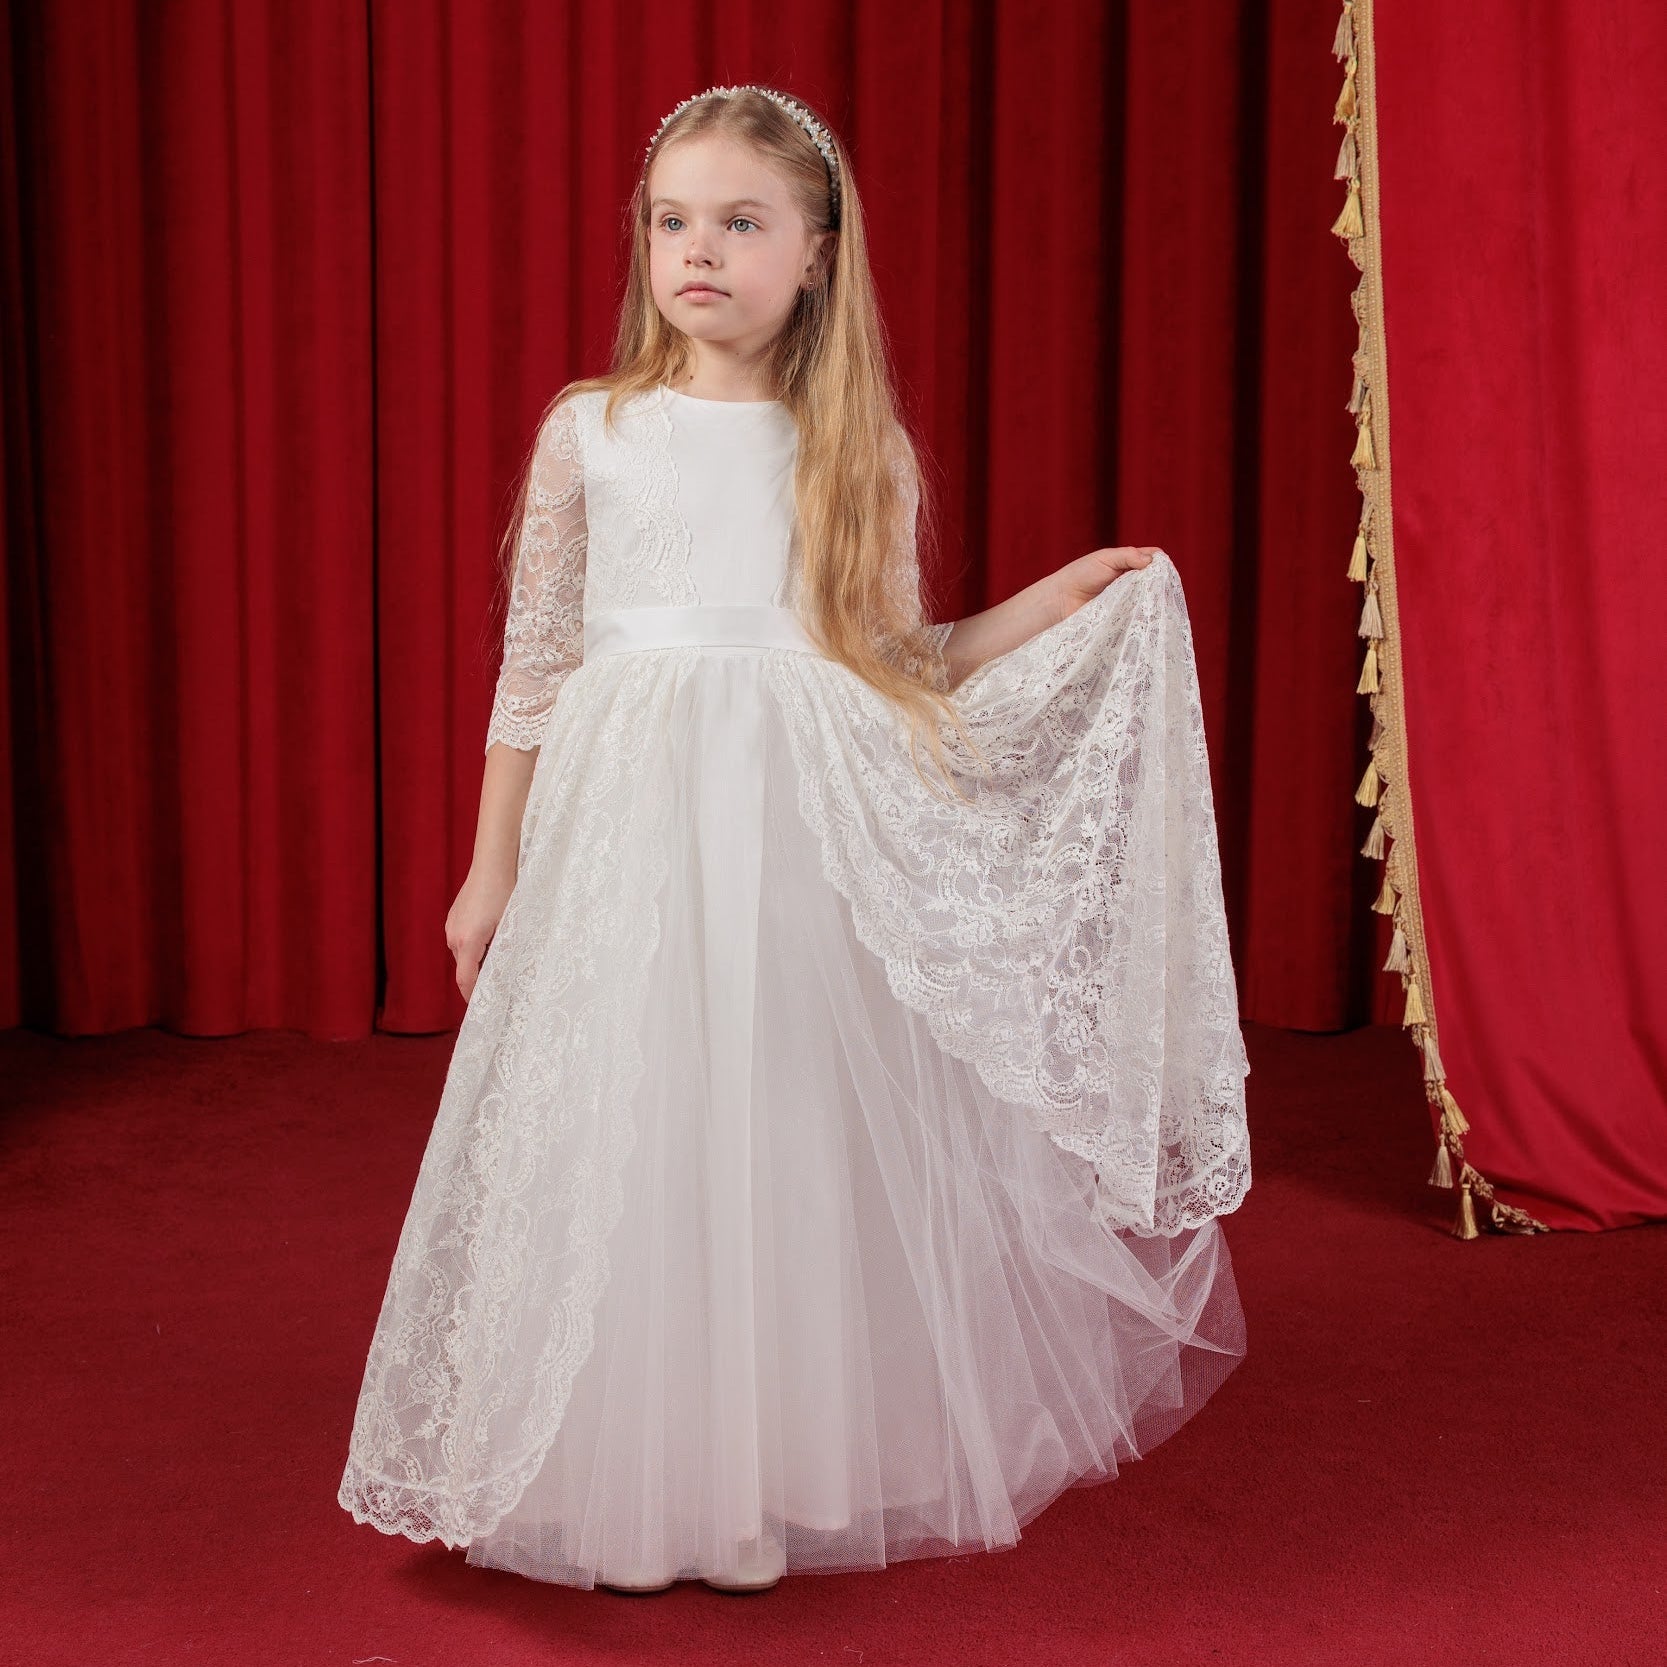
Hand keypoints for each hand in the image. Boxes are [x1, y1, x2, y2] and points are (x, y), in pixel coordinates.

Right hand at [446, 863, 516, 1001]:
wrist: (492, 865)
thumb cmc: (505, 893)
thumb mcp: (510, 926)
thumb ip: (504, 952)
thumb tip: (505, 973)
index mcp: (468, 941)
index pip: (466, 979)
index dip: (472, 996)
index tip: (481, 1006)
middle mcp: (454, 936)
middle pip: (465, 968)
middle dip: (480, 977)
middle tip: (500, 984)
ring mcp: (451, 926)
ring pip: (463, 954)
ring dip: (478, 960)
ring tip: (499, 955)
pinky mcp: (453, 918)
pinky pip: (462, 941)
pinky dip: (474, 947)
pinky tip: (492, 937)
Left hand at [1052, 546, 1160, 620]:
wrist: (1061, 601)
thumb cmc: (1081, 575)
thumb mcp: (1105, 558)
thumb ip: (1128, 556)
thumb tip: (1152, 561)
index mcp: (1130, 564)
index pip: (1155, 561)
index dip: (1162, 565)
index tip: (1163, 570)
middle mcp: (1133, 582)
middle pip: (1157, 582)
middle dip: (1160, 584)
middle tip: (1157, 587)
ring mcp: (1130, 601)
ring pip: (1150, 600)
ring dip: (1152, 600)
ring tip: (1151, 601)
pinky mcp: (1124, 618)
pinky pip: (1139, 617)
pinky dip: (1143, 615)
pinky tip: (1144, 614)